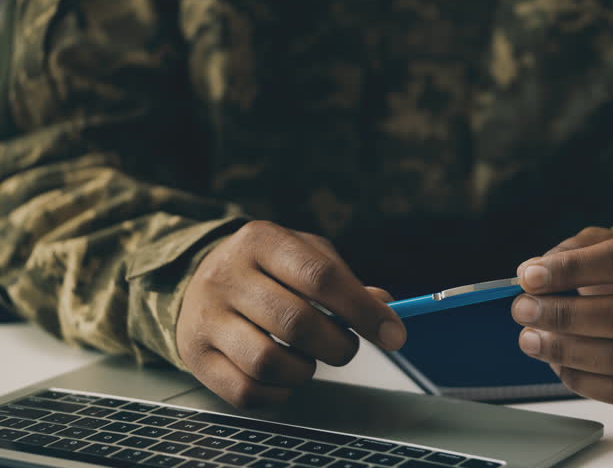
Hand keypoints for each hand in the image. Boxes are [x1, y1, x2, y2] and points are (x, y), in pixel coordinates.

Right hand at [177, 220, 405, 407]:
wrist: (197, 281)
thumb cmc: (268, 270)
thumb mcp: (305, 256)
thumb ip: (345, 281)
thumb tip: (387, 309)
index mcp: (261, 241)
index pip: (320, 277)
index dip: (363, 311)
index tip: (394, 335)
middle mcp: (227, 276)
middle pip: (297, 323)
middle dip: (339, 346)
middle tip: (347, 348)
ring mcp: (206, 317)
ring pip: (268, 363)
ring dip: (305, 371)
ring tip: (308, 359)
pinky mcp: (195, 356)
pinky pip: (246, 392)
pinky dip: (278, 393)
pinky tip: (284, 377)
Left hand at [513, 227, 612, 404]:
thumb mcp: (600, 245)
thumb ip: (566, 254)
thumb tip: (529, 274)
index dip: (571, 270)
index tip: (530, 278)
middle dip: (563, 316)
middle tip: (522, 310)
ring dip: (566, 351)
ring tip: (530, 339)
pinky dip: (582, 380)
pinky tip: (556, 363)